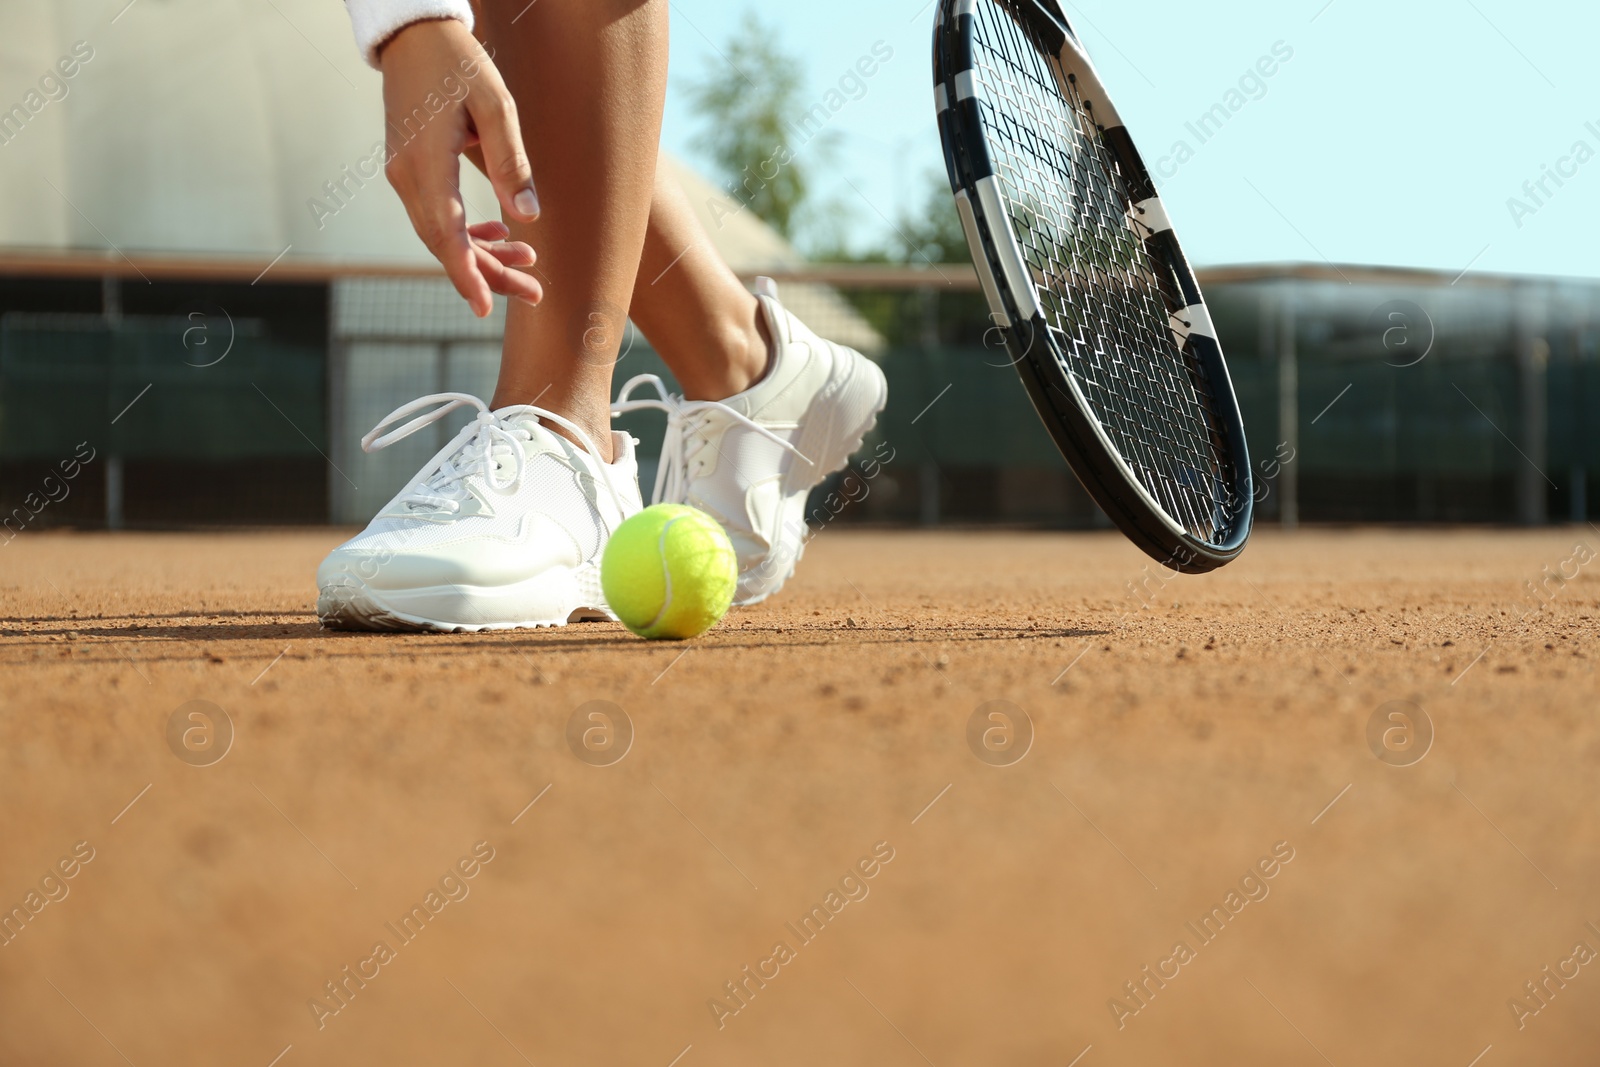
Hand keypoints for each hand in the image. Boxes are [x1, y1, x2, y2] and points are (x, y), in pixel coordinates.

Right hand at [379, 19, 541, 316]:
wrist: (416, 38)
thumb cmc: (459, 64)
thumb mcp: (496, 106)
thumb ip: (511, 162)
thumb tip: (527, 216)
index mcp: (425, 162)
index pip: (444, 233)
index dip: (465, 274)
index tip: (485, 309)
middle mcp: (406, 176)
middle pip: (445, 243)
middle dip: (488, 274)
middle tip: (535, 293)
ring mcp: (403, 175)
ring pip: (441, 234)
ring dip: (482, 255)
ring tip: (528, 265)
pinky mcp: (410, 172)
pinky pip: (436, 216)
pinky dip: (467, 234)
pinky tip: (499, 236)